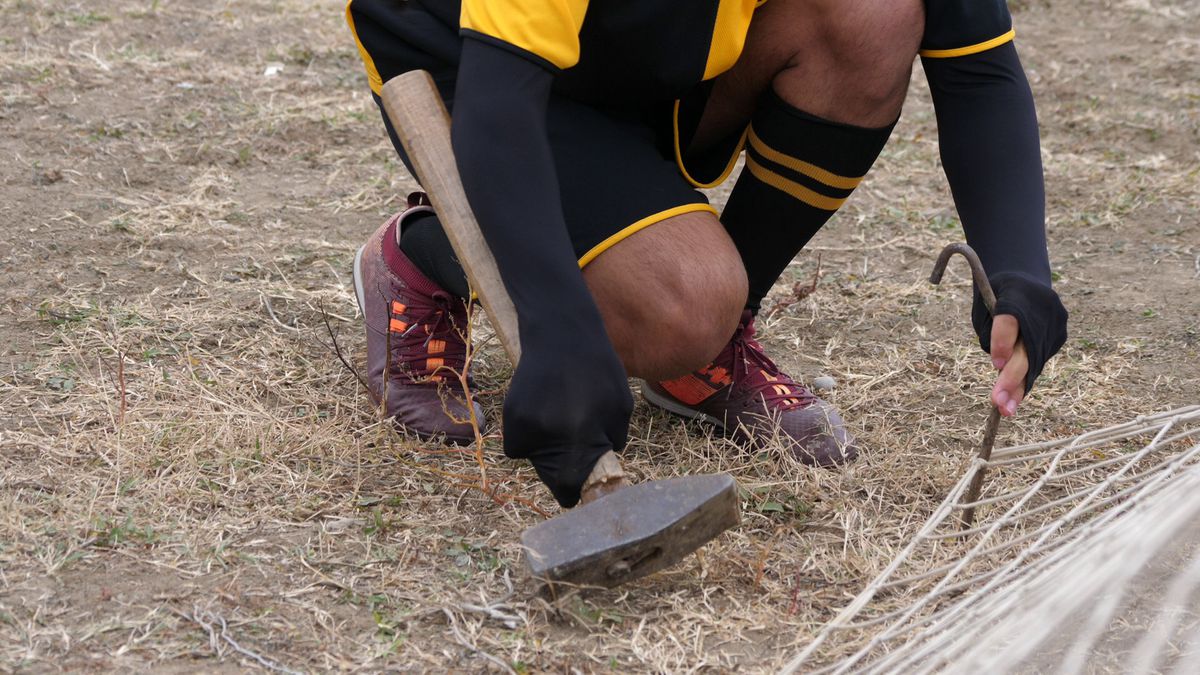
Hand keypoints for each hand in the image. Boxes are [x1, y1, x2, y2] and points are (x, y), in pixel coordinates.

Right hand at [502, 320, 632, 507]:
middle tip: (573, 449)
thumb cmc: (599, 369)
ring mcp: (525, 424)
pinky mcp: (510, 414)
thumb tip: (600, 468)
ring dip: (548, 451)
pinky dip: (531, 436)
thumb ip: (612, 441)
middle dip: (564, 471)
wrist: (561, 333)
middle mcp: (550, 434)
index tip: (577, 494)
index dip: (575, 493)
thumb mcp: (621, 406)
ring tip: (560, 416)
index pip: (572, 485)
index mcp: (582, 435)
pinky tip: (542, 410)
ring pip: (535, 459)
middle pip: (552, 476)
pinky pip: (520, 444)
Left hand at [971, 271, 1068, 404]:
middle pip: (1028, 347)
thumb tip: (1001, 366)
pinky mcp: (1060, 334)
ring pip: (1035, 359)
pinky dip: (1025, 378)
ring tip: (1005, 410)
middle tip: (997, 401)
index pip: (1011, 318)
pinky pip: (1040, 360)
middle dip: (1012, 377)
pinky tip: (1013, 399)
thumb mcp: (984, 305)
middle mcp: (1043, 306)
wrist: (1025, 279)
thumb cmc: (996, 295)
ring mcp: (1056, 321)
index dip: (1003, 341)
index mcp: (1017, 291)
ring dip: (1019, 387)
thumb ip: (990, 331)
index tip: (996, 364)